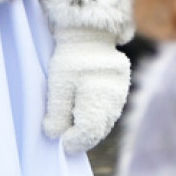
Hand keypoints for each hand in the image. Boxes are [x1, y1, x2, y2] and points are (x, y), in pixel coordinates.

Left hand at [42, 29, 129, 153]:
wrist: (88, 31)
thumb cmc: (71, 57)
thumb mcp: (58, 83)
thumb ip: (57, 112)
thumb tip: (54, 136)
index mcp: (98, 96)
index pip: (89, 131)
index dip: (75, 141)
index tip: (62, 143)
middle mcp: (114, 97)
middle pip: (99, 129)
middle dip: (83, 137)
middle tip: (67, 139)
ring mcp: (121, 93)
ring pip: (107, 121)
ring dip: (92, 128)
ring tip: (75, 128)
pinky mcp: (121, 87)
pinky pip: (111, 109)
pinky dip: (99, 116)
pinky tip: (87, 113)